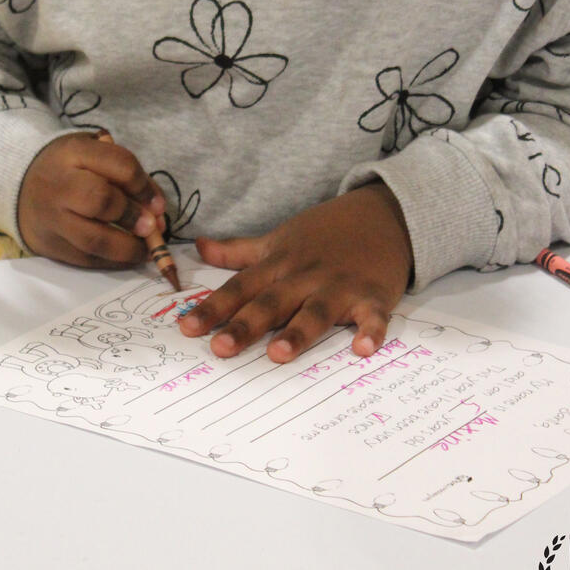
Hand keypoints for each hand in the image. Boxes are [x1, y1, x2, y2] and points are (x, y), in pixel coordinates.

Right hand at [17, 132, 166, 267]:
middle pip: (100, 201)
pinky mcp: (49, 245)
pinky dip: (112, 262)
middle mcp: (59, 184)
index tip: (159, 205)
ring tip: (146, 250)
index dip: (144, 187)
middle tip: (152, 228)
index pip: (119, 165)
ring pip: (93, 239)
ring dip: (127, 248)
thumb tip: (158, 212)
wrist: (20, 185)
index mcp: (75, 153)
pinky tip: (127, 256)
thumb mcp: (95, 155)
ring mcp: (51, 218)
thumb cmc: (70, 168)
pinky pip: (85, 259)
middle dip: (132, 217)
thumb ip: (127, 177)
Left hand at [179, 183, 412, 362]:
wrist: (382, 215)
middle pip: (272, 302)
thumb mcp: (279, 239)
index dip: (213, 307)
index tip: (187, 328)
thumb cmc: (325, 233)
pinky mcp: (373, 295)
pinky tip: (363, 348)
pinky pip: (372, 316)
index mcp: (280, 265)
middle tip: (220, 349)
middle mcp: (305, 276)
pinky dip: (370, 331)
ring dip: (298, 332)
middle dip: (246, 325)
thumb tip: (199, 247)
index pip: (241, 287)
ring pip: (315, 311)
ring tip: (278, 354)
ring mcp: (340, 286)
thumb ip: (239, 250)